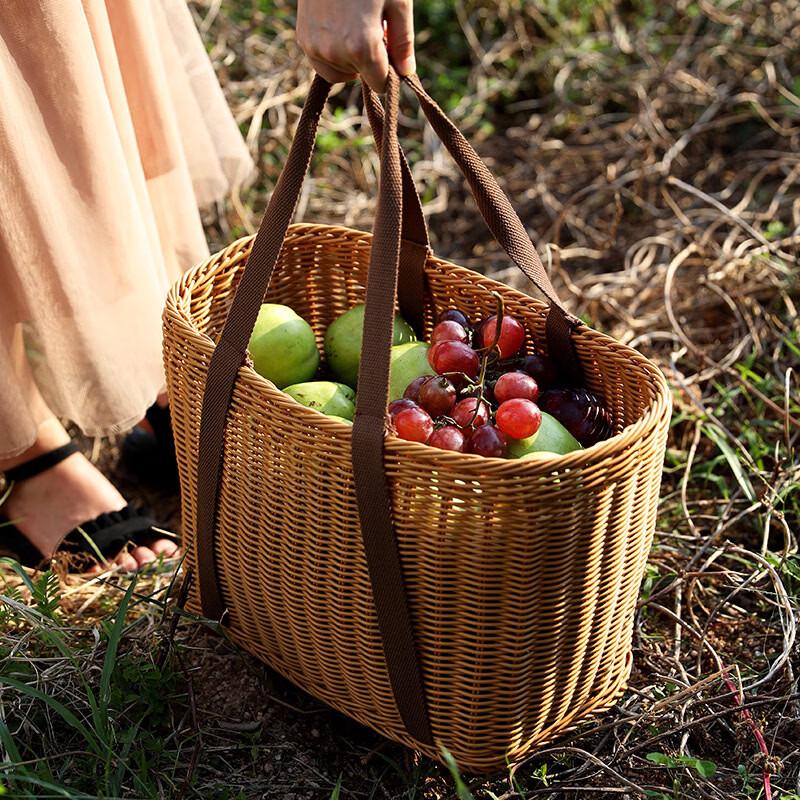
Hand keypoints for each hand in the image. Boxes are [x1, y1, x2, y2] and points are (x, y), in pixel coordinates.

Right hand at [296, 0, 414, 91]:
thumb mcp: (398, 1)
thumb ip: (403, 42)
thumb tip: (406, 73)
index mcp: (362, 48)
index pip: (380, 84)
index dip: (388, 71)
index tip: (389, 48)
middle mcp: (335, 53)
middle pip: (359, 77)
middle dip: (368, 60)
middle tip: (370, 25)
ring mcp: (315, 47)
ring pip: (339, 73)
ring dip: (349, 59)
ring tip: (353, 24)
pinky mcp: (303, 38)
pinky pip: (321, 61)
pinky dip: (332, 51)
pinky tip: (338, 24)